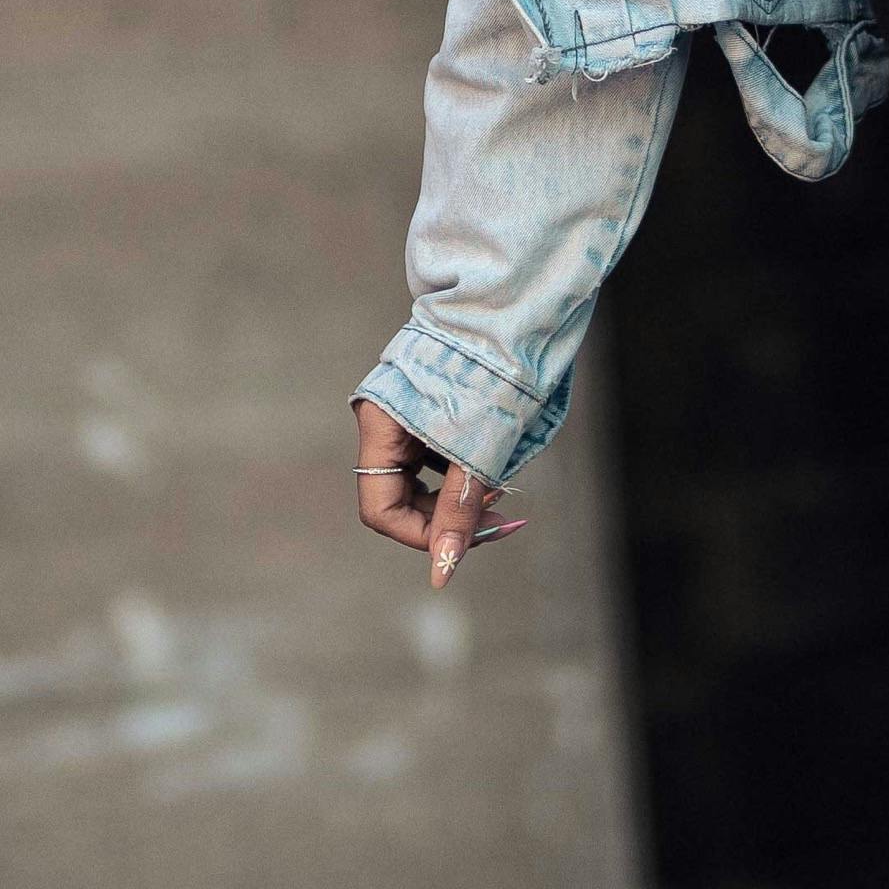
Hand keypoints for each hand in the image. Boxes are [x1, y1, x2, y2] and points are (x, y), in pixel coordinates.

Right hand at [356, 393, 525, 586]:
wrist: (508, 315)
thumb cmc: (490, 375)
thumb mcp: (476, 453)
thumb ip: (457, 514)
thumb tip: (442, 573)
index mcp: (380, 428)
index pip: (382, 510)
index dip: (422, 535)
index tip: (465, 543)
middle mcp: (385, 423)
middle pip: (401, 498)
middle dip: (446, 519)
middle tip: (495, 520)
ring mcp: (406, 416)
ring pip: (423, 480)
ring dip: (459, 497)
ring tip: (500, 493)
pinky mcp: (430, 410)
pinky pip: (438, 457)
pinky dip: (464, 472)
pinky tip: (494, 471)